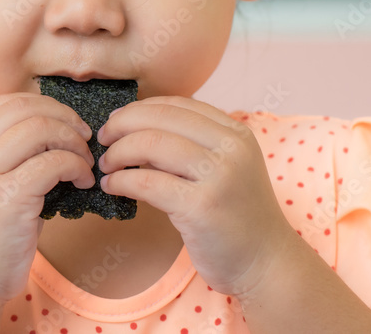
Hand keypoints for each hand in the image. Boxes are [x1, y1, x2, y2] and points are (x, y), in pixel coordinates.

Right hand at [0, 92, 95, 310]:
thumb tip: (55, 126)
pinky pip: (51, 164)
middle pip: (23, 108)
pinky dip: (76, 166)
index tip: (66, 123)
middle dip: (63, 117)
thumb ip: (4, 154)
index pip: (4, 102)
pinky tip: (83, 183)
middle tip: (84, 137)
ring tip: (84, 163)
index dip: (42, 104)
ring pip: (38, 129)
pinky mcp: (5, 199)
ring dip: (72, 142)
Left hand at [96, 96, 292, 295]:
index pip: (177, 104)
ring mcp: (219, 177)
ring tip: (106, 166)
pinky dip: (120, 181)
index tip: (116, 121)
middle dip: (121, 125)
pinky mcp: (202, 207)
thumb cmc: (236, 216)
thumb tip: (134, 125)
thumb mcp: (225, 168)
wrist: (267, 264)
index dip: (139, 109)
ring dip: (117, 153)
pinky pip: (146, 183)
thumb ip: (192, 144)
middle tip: (103, 140)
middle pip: (160, 119)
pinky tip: (111, 187)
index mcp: (236, 133)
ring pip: (150, 145)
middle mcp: (231, 148)